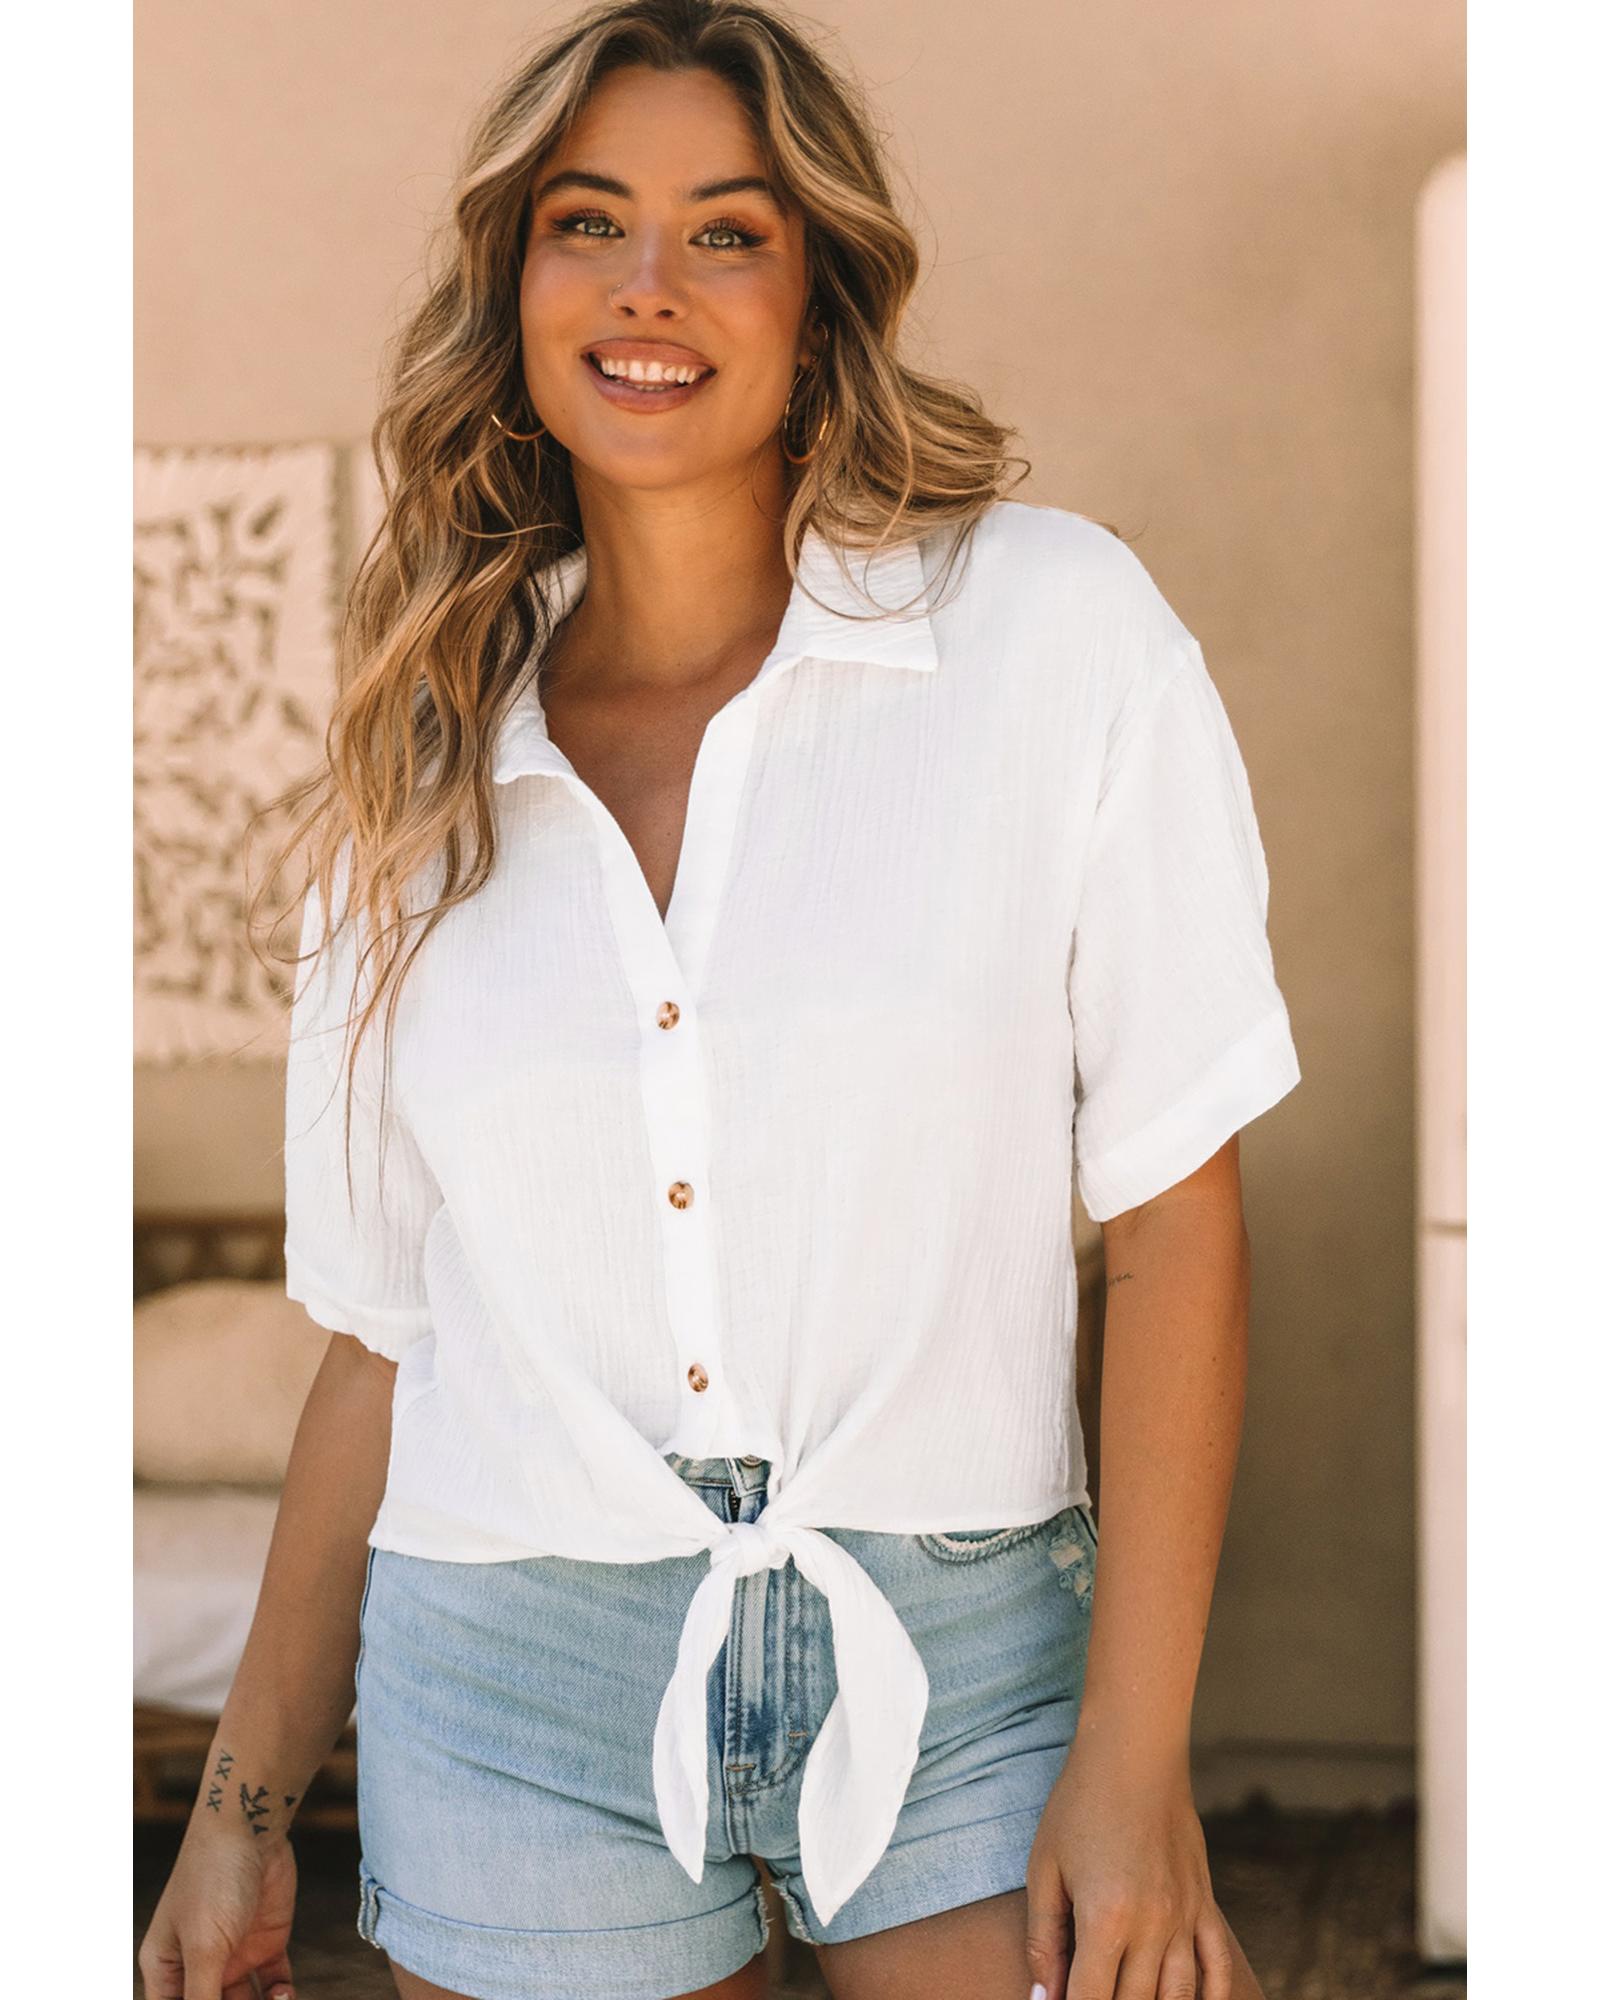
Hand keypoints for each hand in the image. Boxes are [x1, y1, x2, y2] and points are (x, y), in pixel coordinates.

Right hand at [137, 1823, 298, 1999]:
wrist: (252, 1826)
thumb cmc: (212, 1879)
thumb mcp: (204, 1947)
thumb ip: (201, 1997)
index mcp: (166, 1969)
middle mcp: (198, 1966)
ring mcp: (233, 1955)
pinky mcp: (265, 1942)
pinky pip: (273, 1986)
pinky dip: (281, 1997)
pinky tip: (284, 1997)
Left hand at [1023, 1734, 1235, 1999]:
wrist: (1133, 1754)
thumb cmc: (1080, 1805)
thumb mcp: (1044, 1868)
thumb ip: (1043, 1938)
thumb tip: (1042, 1996)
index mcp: (1106, 1917)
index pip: (1089, 1999)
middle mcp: (1152, 1925)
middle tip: (1089, 1990)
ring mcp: (1184, 1916)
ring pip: (1176, 1996)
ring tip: (1127, 1995)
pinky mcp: (1204, 1903)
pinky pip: (1218, 1966)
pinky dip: (1210, 1997)